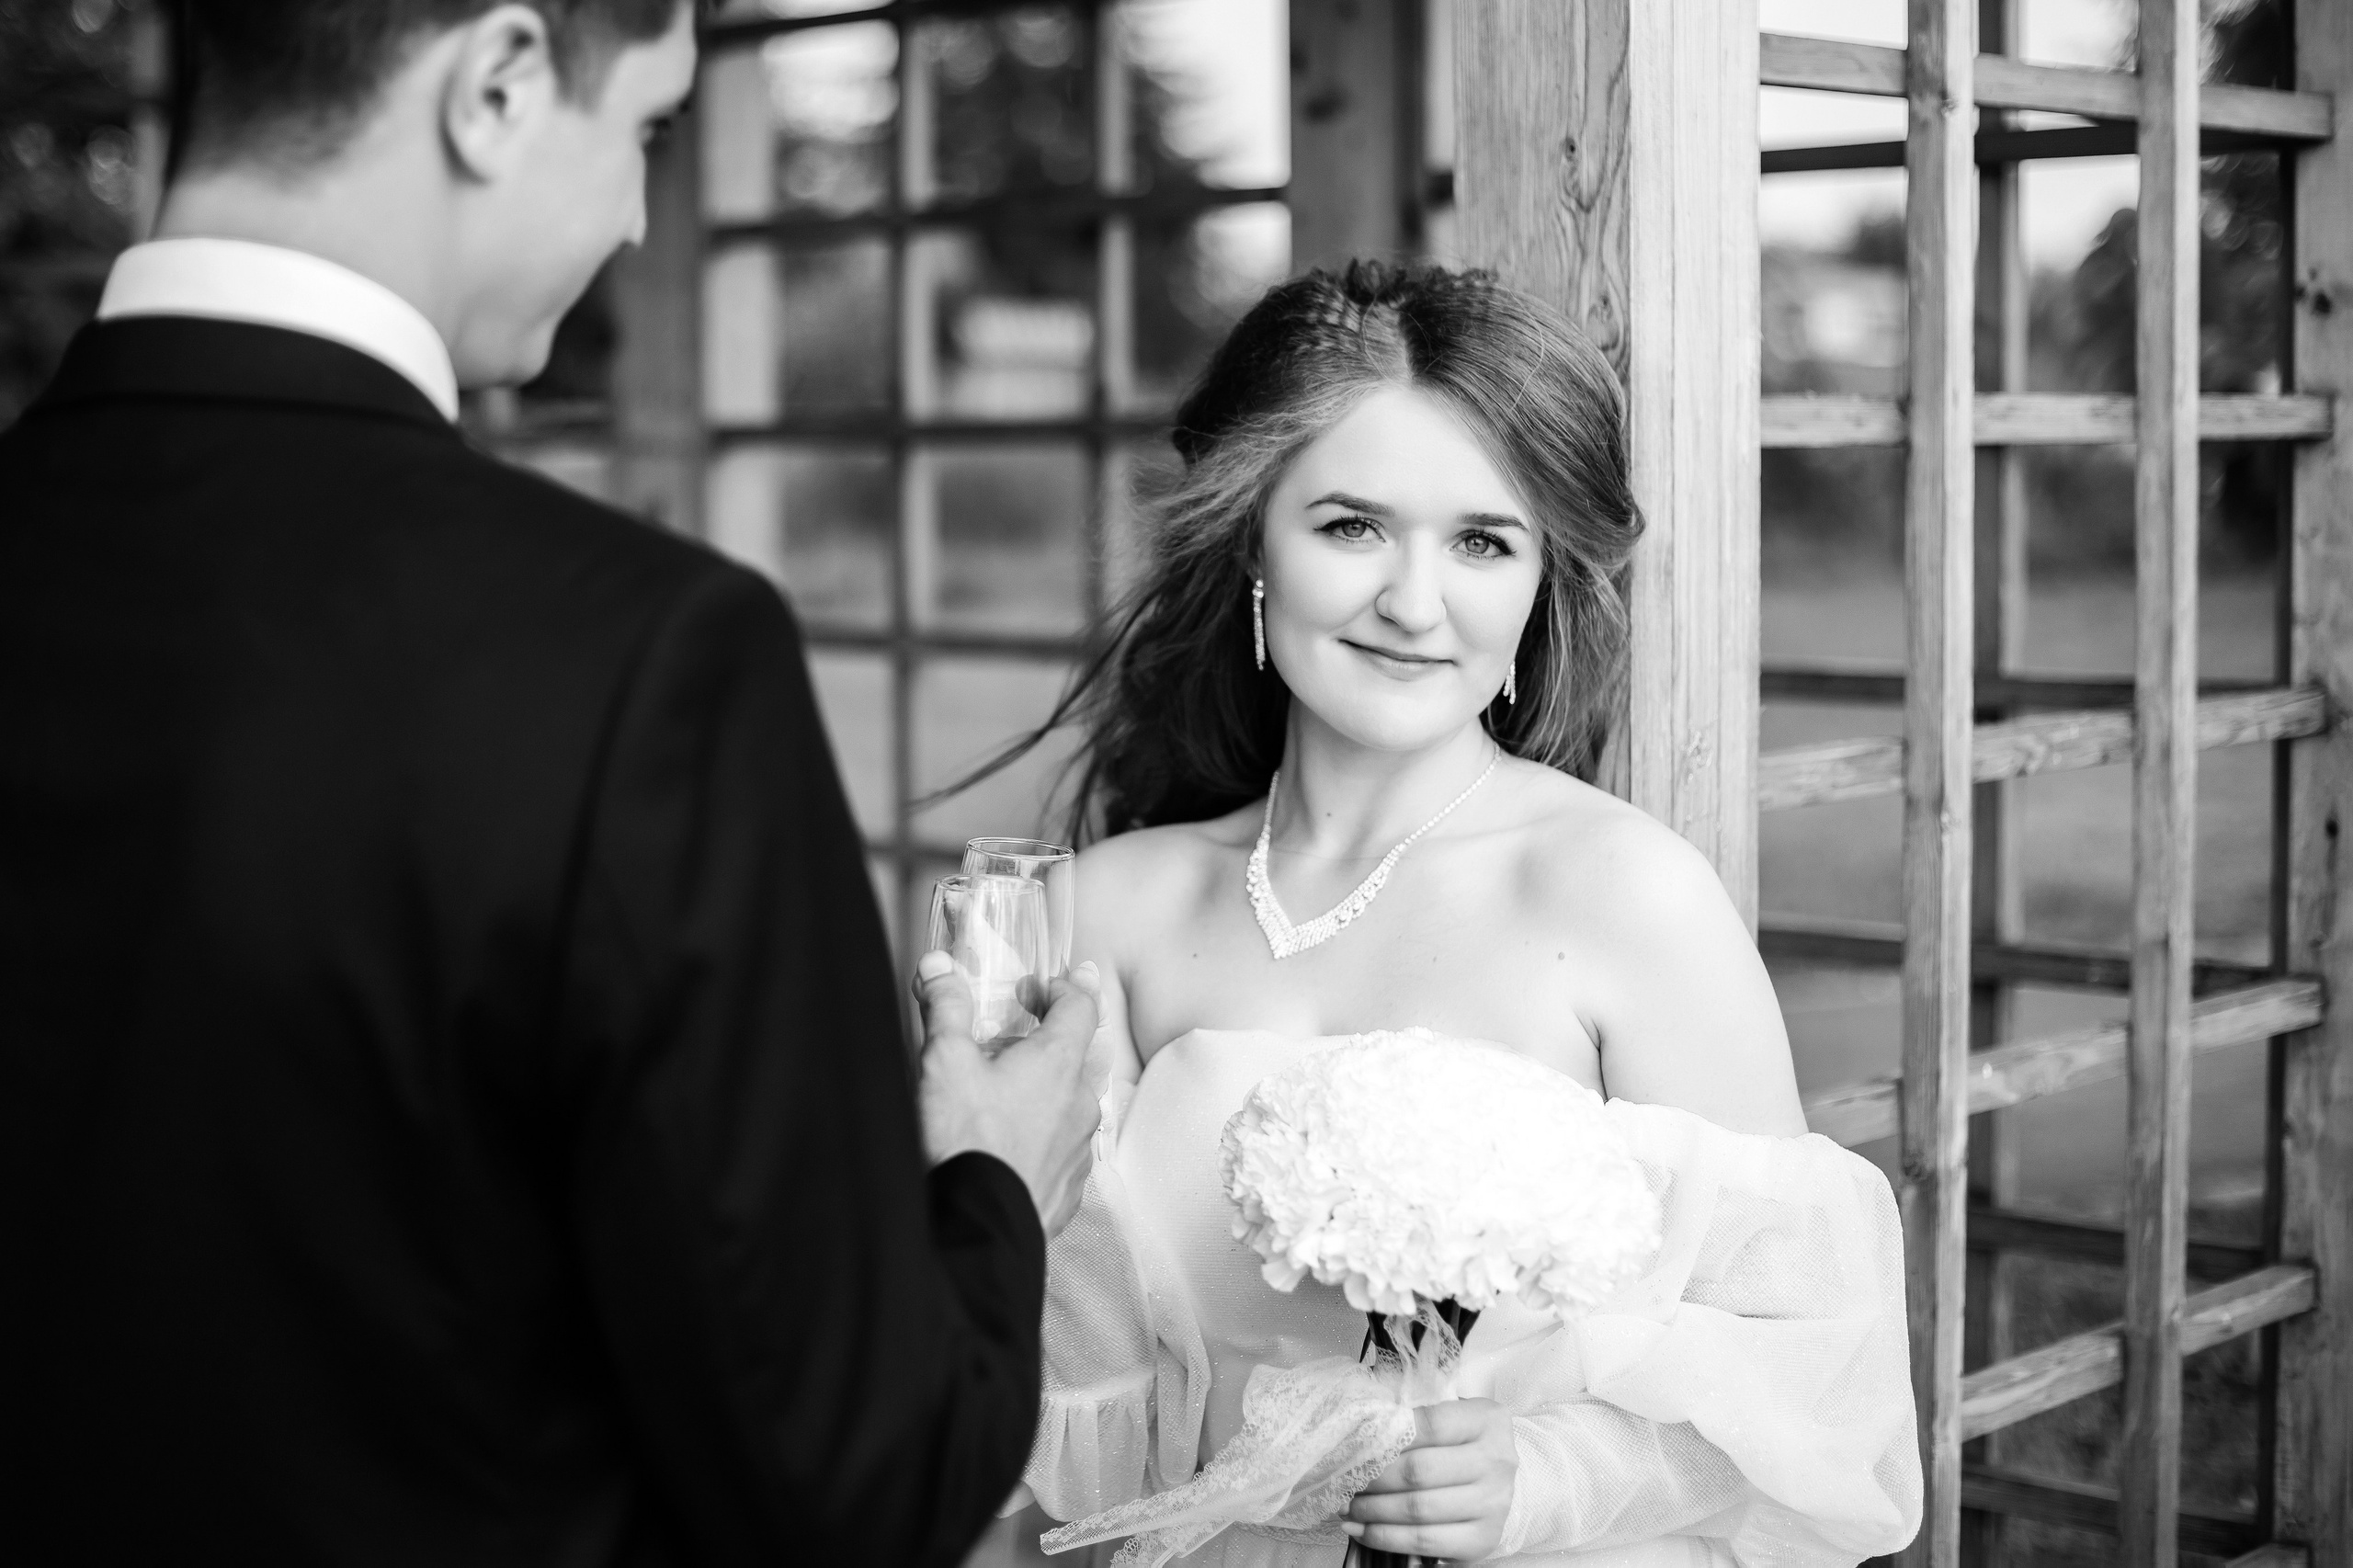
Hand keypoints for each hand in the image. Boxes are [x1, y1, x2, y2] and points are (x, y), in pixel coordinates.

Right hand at [915, 955, 1104, 1235]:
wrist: (974, 1229)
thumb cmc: (963, 1143)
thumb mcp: (944, 1063)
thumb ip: (945, 1008)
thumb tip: (938, 966)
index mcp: (1058, 1063)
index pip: (1082, 1006)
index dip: (1065, 986)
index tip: (1044, 983)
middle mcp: (1080, 1104)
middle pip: (1077, 1056)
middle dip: (1048, 1041)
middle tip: (1015, 1036)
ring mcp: (1079, 1150)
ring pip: (1070, 1106)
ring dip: (1044, 1093)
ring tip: (1003, 1097)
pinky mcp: (1069, 1189)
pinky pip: (1062, 1150)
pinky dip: (1041, 1138)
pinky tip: (1009, 1146)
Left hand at [1345, 1398, 1518, 1561]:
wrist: (1496, 1483)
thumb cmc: (1460, 1444)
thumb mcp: (1448, 1419)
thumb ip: (1411, 1420)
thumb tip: (1357, 1436)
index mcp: (1487, 1420)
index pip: (1428, 1425)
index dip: (1386, 1436)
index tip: (1353, 1445)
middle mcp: (1496, 1461)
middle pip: (1418, 1471)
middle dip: (1371, 1478)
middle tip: (1343, 1480)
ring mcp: (1493, 1504)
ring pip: (1417, 1510)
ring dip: (1372, 1511)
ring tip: (1346, 1506)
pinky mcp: (1482, 1539)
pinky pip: (1424, 1542)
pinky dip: (1385, 1537)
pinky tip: (1362, 1530)